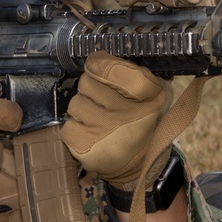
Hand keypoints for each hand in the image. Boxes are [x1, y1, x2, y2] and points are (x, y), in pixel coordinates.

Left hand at [61, 52, 171, 189]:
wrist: (139, 165)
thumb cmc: (143, 121)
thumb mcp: (154, 93)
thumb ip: (132, 72)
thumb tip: (98, 56)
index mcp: (147, 95)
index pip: (107, 67)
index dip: (99, 63)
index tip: (98, 65)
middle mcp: (125, 113)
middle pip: (85, 82)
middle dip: (91, 88)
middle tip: (102, 99)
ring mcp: (103, 133)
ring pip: (75, 104)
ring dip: (83, 110)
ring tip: (98, 119)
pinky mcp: (87, 150)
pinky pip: (67, 127)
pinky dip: (76, 130)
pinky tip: (90, 134)